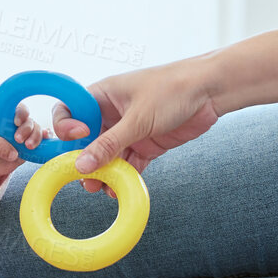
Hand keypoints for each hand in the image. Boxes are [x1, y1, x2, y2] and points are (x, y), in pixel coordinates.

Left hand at [0, 104, 56, 191]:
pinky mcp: (29, 147)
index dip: (20, 113)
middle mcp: (16, 122)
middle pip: (29, 120)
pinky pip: (42, 142)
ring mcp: (24, 134)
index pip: (16, 108)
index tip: (16, 122)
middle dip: (27, 129)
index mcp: (4, 114)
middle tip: (18, 139)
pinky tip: (47, 141)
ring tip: (28, 146)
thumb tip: (14, 153)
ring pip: (37, 131)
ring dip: (35, 138)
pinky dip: (46, 141)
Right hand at [56, 56, 221, 188]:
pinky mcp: (146, 143)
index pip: (70, 111)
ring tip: (100, 187)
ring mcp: (129, 129)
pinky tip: (119, 188)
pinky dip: (123, 176)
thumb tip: (82, 165)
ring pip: (107, 155)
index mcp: (102, 96)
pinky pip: (128, 163)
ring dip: (103, 172)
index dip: (66, 127)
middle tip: (84, 177)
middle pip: (87, 140)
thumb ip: (109, 143)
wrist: (210, 91)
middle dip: (83, 159)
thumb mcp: (137, 118)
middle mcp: (111, 113)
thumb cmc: (172, 88)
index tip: (78, 139)